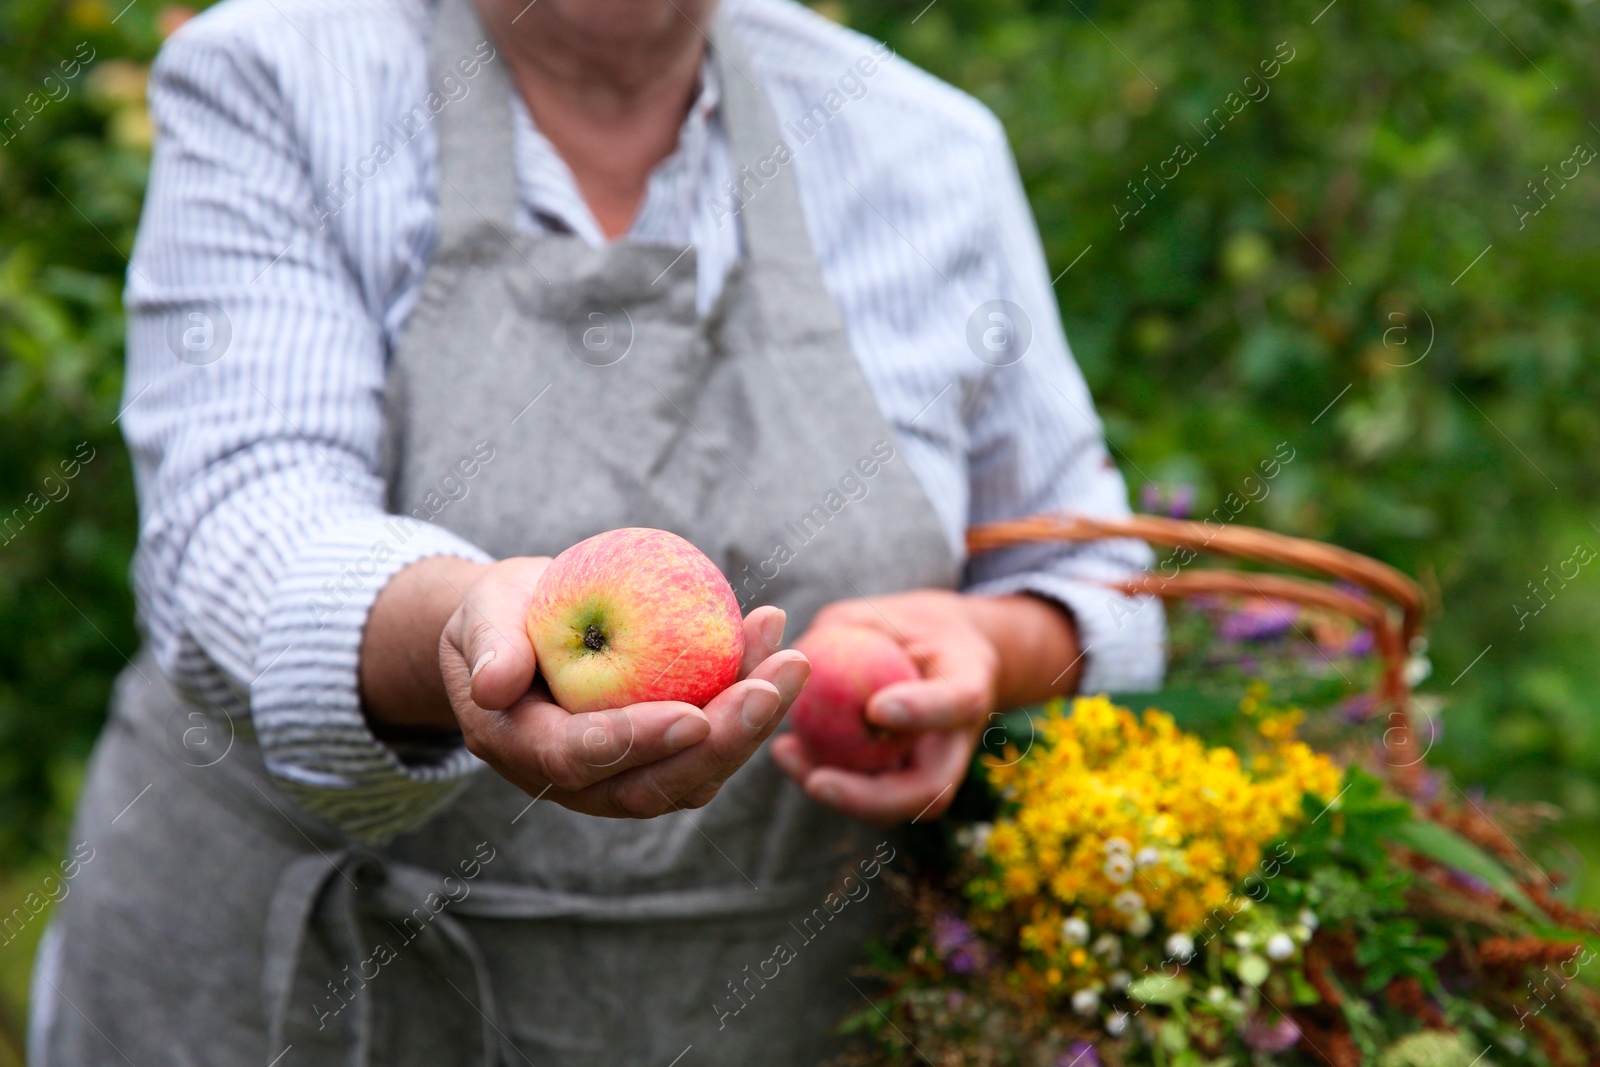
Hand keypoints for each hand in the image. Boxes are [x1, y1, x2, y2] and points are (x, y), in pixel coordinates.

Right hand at [439, 557, 809, 817]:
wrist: (522, 631)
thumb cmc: (501, 616)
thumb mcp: (482, 615)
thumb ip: (489, 646)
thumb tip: (494, 684)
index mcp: (526, 750)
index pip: (581, 758)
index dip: (636, 743)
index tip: (691, 717)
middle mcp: (581, 780)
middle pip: (657, 784)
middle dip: (724, 742)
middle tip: (774, 686)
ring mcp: (629, 773)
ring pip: (699, 770)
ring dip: (753, 722)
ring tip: (792, 660)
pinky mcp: (666, 754)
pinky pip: (714, 738)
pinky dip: (751, 695)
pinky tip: (776, 644)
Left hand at [770, 590, 1001, 827]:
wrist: (942, 657)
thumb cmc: (905, 627)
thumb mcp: (882, 613)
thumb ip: (846, 630)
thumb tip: (794, 656)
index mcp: (971, 685)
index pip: (956, 703)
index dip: (921, 711)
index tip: (877, 710)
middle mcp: (957, 742)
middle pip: (926, 791)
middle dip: (870, 797)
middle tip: (816, 781)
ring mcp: (933, 770)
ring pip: (892, 806)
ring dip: (836, 793)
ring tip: (785, 752)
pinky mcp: (903, 782)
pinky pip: (866, 793)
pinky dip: (824, 776)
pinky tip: (785, 749)